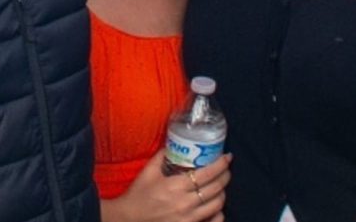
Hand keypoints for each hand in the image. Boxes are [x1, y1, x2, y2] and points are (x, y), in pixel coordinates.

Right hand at [101, 150, 231, 221]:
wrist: (128, 219)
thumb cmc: (138, 195)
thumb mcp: (148, 171)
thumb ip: (163, 155)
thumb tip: (176, 142)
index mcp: (176, 186)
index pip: (208, 174)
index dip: (221, 164)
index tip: (227, 157)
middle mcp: (185, 203)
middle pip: (216, 188)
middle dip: (225, 176)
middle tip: (226, 169)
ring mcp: (188, 218)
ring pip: (217, 204)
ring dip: (222, 192)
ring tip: (220, 185)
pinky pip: (212, 220)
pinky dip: (218, 213)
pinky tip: (216, 206)